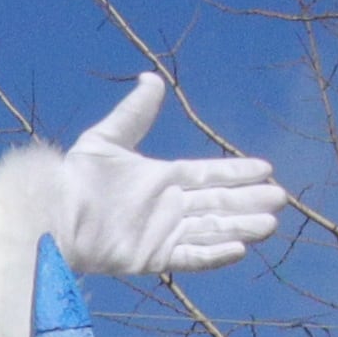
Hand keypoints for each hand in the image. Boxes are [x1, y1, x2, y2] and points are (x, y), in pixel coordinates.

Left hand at [45, 75, 287, 279]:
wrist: (56, 214)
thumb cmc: (77, 178)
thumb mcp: (107, 140)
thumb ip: (134, 113)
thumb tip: (151, 78)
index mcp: (163, 179)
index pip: (209, 175)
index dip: (237, 173)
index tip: (266, 169)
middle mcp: (168, 207)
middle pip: (219, 204)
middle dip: (249, 200)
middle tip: (281, 197)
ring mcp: (163, 233)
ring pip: (213, 229)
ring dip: (241, 226)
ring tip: (271, 223)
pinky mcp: (154, 257)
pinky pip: (192, 257)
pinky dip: (215, 254)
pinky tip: (240, 248)